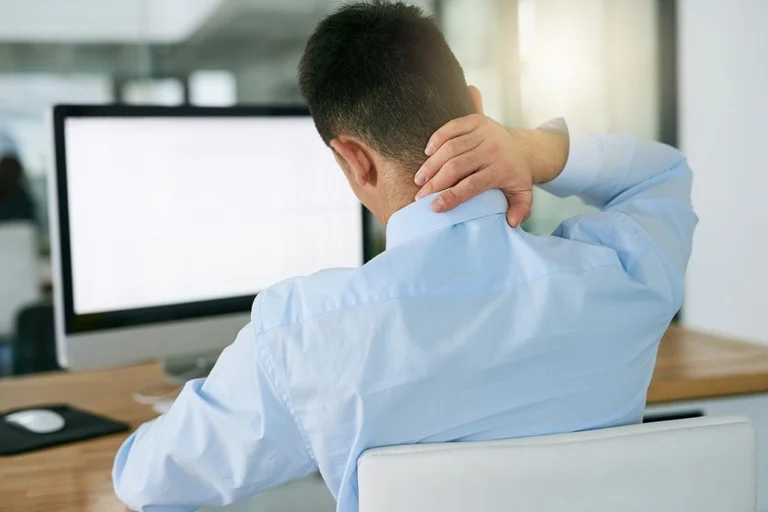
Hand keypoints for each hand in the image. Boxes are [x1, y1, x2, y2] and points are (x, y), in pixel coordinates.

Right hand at [414, 114, 566, 226]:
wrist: (522, 148)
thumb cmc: (515, 177)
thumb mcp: (523, 195)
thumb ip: (521, 210)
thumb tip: (511, 222)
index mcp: (502, 169)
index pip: (472, 185)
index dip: (451, 196)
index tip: (434, 207)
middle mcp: (492, 148)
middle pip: (456, 166)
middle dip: (435, 183)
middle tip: (420, 196)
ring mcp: (484, 132)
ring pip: (450, 148)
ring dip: (431, 164)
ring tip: (420, 179)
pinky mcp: (476, 120)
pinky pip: (451, 128)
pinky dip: (436, 139)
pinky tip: (427, 153)